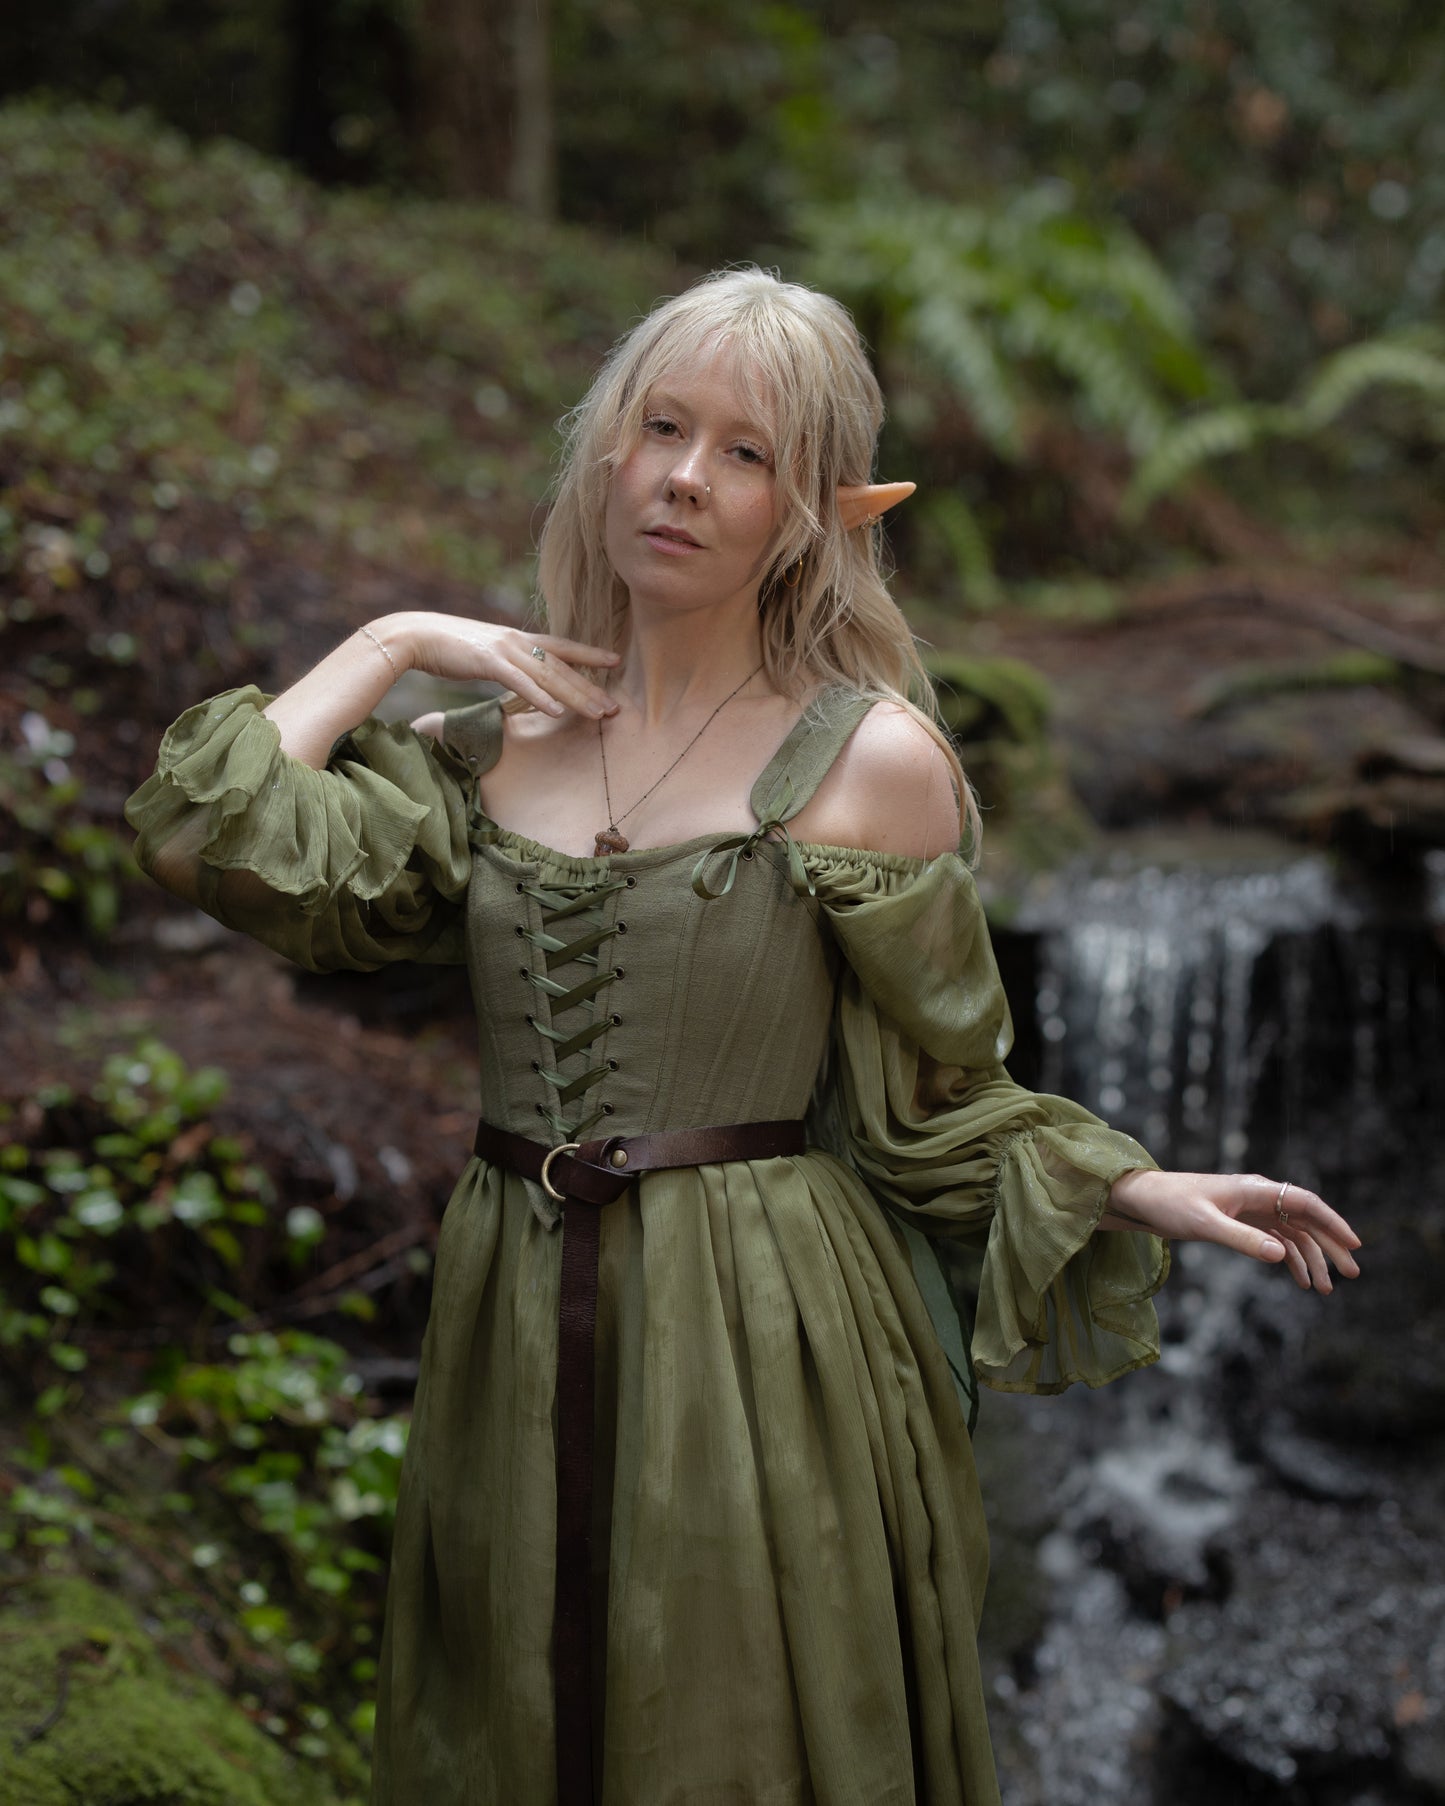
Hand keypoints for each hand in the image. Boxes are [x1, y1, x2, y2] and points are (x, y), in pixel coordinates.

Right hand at [381, 612, 619, 718]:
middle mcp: (517, 642)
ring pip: (549, 677)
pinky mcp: (489, 662)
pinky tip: (557, 711)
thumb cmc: (446, 647)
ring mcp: (505, 650)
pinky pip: (521, 683)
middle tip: (615, 707)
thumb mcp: (483, 653)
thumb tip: (516, 675)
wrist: (415, 635)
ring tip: (599, 713)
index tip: (614, 660)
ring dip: (576, 696)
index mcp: (516, 638)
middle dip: (591, 688)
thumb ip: (504, 662)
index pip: (562, 646)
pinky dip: (541, 698)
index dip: (589, 653)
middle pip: (562, 667)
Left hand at [1104, 1168, 1361, 1293]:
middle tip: (1351, 1274)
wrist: (1143, 1200)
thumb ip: (1243, 1241)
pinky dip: (1290, 1258)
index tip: (1353, 1245)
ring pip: (1293, 1233)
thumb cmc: (1170, 1206)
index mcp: (1253, 1190)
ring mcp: (1250, 1209)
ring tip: (1325, 1289)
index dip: (1332, 1222)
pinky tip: (1298, 1279)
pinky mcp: (1240, 1222)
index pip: (1304, 1203)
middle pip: (1305, 1220)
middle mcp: (1257, 1196)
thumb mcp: (1206, 1226)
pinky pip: (1275, 1239)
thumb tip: (1282, 1254)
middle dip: (1329, 1246)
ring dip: (1311, 1258)